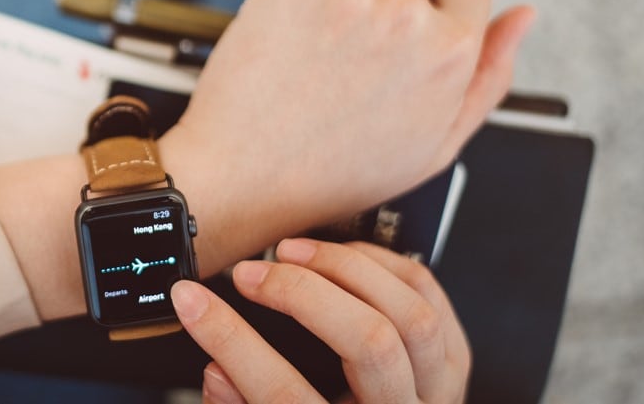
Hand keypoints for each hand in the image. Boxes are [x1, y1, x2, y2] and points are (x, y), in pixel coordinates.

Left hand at [161, 0, 534, 254]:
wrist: (242, 178)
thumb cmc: (336, 173)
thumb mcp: (435, 144)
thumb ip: (489, 76)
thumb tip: (522, 16)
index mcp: (451, 50)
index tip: (418, 18)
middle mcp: (403, 13)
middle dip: (385, 4)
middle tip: (352, 64)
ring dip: (337, 4)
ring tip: (316, 66)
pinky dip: (294, 7)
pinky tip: (286, 54)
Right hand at [171, 239, 470, 403]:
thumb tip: (216, 369)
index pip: (282, 394)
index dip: (230, 341)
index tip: (192, 301)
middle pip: (368, 342)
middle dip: (300, 294)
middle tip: (248, 274)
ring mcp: (437, 393)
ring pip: (410, 314)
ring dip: (346, 269)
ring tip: (292, 253)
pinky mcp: (452, 364)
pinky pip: (430, 298)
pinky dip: (384, 265)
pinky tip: (341, 257)